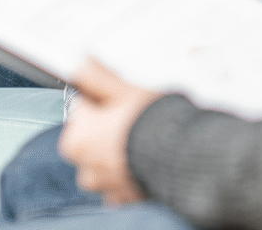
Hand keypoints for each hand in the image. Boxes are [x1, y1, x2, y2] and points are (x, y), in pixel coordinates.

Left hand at [59, 59, 163, 204]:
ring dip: (118, 152)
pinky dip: (129, 172)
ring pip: (105, 161)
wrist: (183, 160)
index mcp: (77, 137)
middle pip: (91, 138)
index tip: (122, 100)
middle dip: (108, 129)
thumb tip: (80, 62)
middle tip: (135, 118)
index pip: (83, 109)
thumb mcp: (124, 91)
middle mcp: (84, 166)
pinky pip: (120, 181)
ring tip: (144, 140)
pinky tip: (146, 159)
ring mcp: (104, 186)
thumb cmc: (152, 124)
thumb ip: (98, 77)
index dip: (105, 100)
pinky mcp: (123, 199)